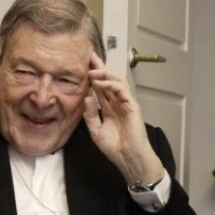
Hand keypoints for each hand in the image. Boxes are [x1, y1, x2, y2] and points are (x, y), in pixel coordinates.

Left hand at [83, 52, 163, 184]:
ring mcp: (126, 103)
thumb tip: (86, 98)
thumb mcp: (96, 130)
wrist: (128, 157)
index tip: (81, 65)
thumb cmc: (115, 147)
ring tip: (91, 70)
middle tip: (88, 57)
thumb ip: (91, 114)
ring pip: (116, 81)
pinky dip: (110, 84)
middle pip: (108, 79)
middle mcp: (117, 102)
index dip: (92, 75)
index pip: (99, 86)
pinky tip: (99, 82)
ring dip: (104, 73)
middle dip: (99, 67)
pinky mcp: (132, 106)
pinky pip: (121, 90)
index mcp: (108, 107)